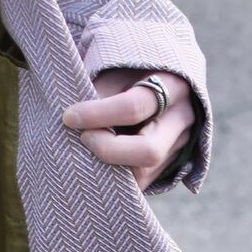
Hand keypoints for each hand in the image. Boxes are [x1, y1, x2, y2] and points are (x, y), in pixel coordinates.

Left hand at [61, 68, 195, 190]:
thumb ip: (100, 92)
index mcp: (172, 84)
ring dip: (110, 167)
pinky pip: (142, 182)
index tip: (69, 117)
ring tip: (89, 150)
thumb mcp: (117, 69)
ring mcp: (180, 145)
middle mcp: (183, 118)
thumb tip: (76, 121)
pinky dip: (117, 177)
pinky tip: (100, 161)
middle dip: (108, 151)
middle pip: (148, 151)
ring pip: (144, 173)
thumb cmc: (131, 71)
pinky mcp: (170, 164)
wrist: (158, 80)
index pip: (133, 107)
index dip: (97, 115)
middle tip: (84, 139)